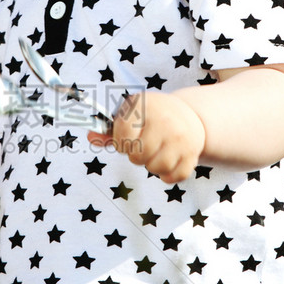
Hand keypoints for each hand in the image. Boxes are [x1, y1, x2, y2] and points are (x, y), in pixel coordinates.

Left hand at [90, 91, 205, 182]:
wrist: (191, 115)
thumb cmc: (154, 117)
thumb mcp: (132, 115)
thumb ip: (109, 130)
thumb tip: (91, 137)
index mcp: (145, 106)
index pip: (123, 136)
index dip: (121, 142)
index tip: (127, 139)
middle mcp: (165, 120)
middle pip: (138, 155)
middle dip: (135, 156)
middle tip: (143, 147)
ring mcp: (181, 138)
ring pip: (155, 168)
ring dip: (151, 166)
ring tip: (155, 153)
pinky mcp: (192, 154)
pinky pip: (173, 177)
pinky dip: (167, 175)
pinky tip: (168, 161)